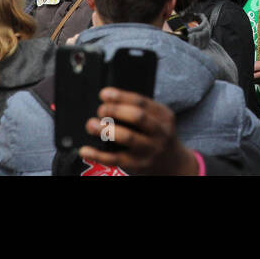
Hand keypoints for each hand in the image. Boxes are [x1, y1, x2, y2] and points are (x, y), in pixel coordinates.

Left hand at [78, 88, 197, 175]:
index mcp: (164, 116)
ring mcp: (150, 150)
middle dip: (115, 110)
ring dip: (106, 130)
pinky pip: (115, 159)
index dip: (121, 96)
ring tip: (91, 125)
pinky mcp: (138, 165)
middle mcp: (159, 132)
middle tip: (100, 110)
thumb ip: (142, 110)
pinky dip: (98, 155)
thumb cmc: (159, 137)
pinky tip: (85, 150)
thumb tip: (109, 101)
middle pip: (137, 117)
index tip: (104, 94)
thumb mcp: (159, 120)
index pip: (142, 102)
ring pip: (128, 138)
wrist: (174, 164)